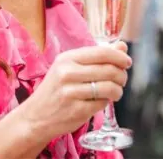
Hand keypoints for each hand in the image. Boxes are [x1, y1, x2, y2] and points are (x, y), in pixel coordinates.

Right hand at [15, 42, 131, 144]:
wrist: (36, 116)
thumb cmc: (56, 89)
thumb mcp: (70, 67)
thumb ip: (97, 56)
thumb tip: (122, 46)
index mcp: (67, 58)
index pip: (102, 52)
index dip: (119, 57)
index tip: (127, 62)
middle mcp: (68, 73)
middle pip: (109, 70)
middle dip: (122, 75)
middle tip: (122, 79)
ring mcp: (71, 93)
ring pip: (109, 87)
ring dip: (118, 90)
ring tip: (115, 92)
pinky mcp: (77, 111)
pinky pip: (102, 103)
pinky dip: (106, 102)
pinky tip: (100, 101)